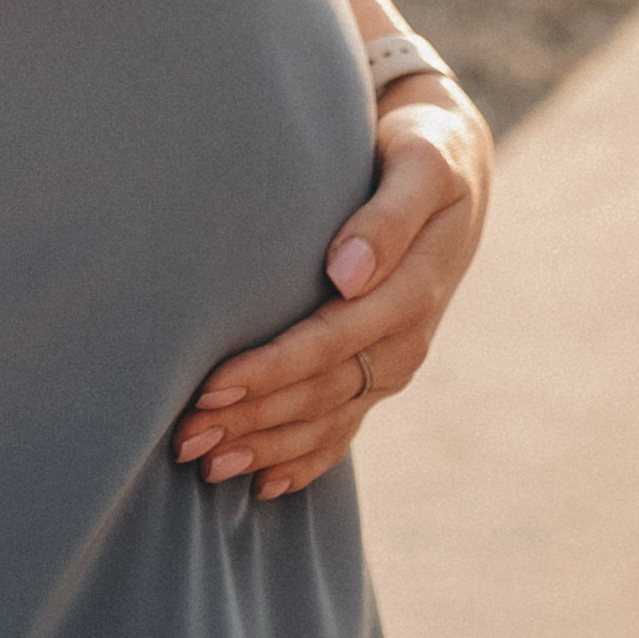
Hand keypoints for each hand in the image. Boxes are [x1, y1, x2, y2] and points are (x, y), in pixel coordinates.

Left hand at [173, 79, 492, 500]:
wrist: (454, 168)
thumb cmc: (425, 152)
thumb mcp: (421, 166)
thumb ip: (389, 216)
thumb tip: (348, 272)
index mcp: (415, 289)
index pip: (333, 341)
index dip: (273, 368)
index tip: (211, 384)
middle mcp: (407, 338)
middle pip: (321, 391)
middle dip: (253, 419)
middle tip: (185, 438)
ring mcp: (394, 360)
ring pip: (327, 419)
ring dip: (268, 447)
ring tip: (206, 465)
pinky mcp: (381, 367)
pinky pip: (347, 426)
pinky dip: (306, 459)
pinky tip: (265, 485)